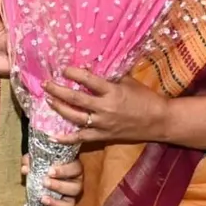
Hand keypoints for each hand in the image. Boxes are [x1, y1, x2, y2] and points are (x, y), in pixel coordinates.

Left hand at [21, 152, 83, 205]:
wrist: (47, 175)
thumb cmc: (47, 164)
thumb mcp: (39, 159)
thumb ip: (32, 161)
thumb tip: (25, 168)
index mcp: (74, 169)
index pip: (75, 169)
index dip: (64, 171)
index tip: (50, 171)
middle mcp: (76, 184)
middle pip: (75, 188)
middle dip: (59, 186)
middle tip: (45, 182)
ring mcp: (72, 198)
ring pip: (70, 204)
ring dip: (57, 204)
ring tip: (43, 200)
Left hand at [43, 67, 167, 145]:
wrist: (159, 121)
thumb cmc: (145, 98)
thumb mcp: (128, 82)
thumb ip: (110, 76)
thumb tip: (92, 67)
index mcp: (112, 91)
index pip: (88, 79)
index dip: (73, 73)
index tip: (63, 69)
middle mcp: (105, 108)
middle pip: (75, 99)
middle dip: (58, 91)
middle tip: (46, 85)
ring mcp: (103, 124)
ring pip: (75, 117)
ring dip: (59, 109)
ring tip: (49, 101)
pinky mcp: (104, 136)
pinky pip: (81, 138)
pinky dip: (66, 138)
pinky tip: (52, 136)